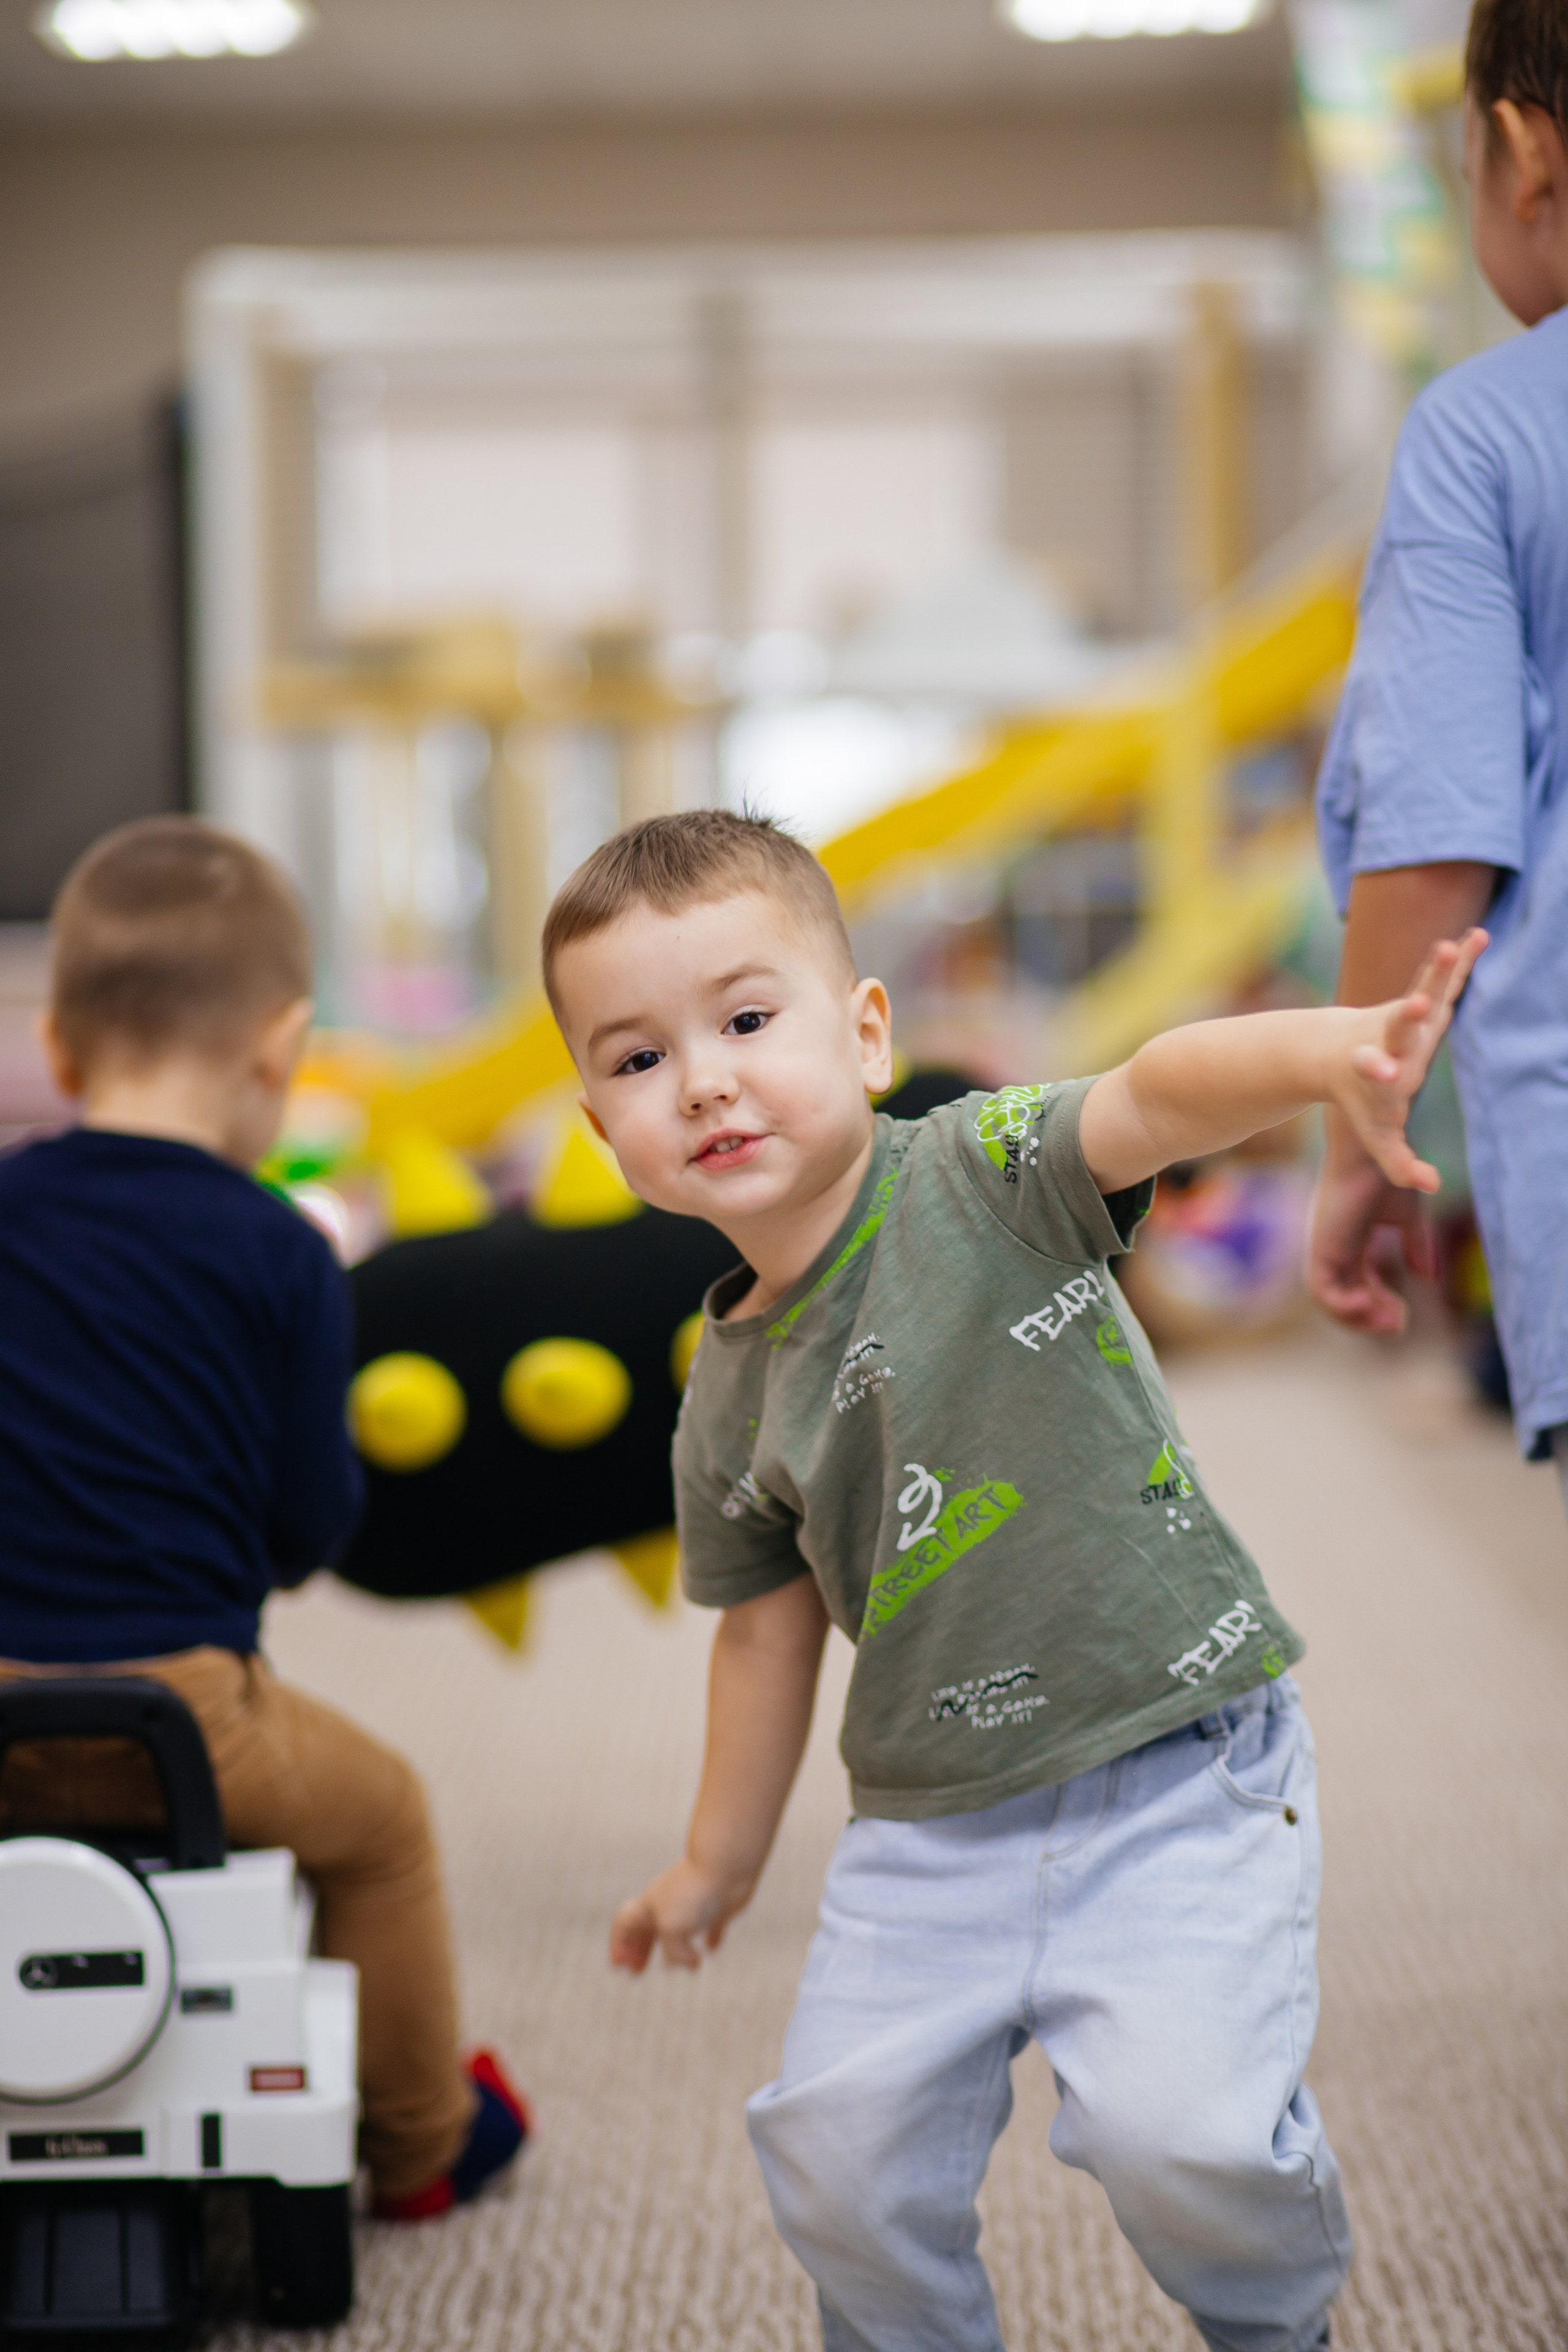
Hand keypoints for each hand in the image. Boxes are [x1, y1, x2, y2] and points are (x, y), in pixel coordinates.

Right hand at [609, 1855, 752, 1973]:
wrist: (725, 1865)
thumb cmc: (693, 1893)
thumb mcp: (672, 1930)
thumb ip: (675, 1953)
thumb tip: (692, 1963)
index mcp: (649, 1906)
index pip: (624, 1924)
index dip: (618, 1944)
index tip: (619, 1966)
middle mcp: (667, 1904)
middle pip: (646, 1929)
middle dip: (639, 1949)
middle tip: (636, 1972)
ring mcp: (693, 1905)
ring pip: (676, 1929)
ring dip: (671, 1948)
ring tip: (676, 1965)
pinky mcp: (717, 1907)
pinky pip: (711, 1926)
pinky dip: (710, 1939)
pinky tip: (711, 1949)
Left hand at [1309, 1136, 1435, 1334]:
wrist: (1376, 1148)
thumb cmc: (1389, 1174)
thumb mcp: (1408, 1217)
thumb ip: (1415, 1245)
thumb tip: (1427, 1277)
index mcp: (1350, 1242)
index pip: (1357, 1285)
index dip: (1378, 1304)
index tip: (1402, 1315)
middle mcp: (1334, 1248)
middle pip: (1342, 1298)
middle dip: (1368, 1318)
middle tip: (1397, 1325)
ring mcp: (1326, 1248)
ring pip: (1327, 1300)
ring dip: (1355, 1318)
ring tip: (1388, 1319)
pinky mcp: (1322, 1246)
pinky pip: (1321, 1290)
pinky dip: (1342, 1306)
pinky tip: (1369, 1302)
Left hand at [1330, 930, 1485, 1191]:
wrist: (1335, 1052)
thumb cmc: (1363, 1102)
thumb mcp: (1377, 1136)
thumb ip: (1399, 1163)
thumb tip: (1431, 1185)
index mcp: (1378, 1073)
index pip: (1377, 1073)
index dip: (1378, 1071)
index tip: (1381, 1071)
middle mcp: (1390, 1040)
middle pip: (1399, 1026)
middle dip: (1410, 1016)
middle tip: (1418, 1004)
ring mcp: (1406, 1017)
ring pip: (1423, 990)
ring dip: (1437, 971)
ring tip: (1450, 946)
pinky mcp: (1421, 1000)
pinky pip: (1445, 977)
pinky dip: (1461, 959)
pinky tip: (1479, 933)